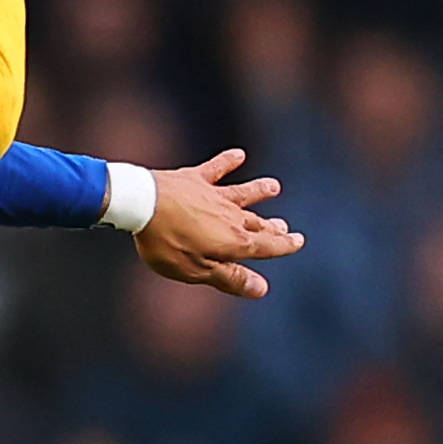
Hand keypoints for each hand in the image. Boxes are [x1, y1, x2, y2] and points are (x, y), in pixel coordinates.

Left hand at [133, 148, 301, 297]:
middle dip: (272, 226)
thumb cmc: (168, 243)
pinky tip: (239, 154)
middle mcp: (231, 216)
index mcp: (234, 242)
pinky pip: (216, 169)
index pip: (267, 246)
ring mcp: (214, 195)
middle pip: (257, 222)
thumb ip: (230, 278)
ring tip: (274, 186)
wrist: (143, 205)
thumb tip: (262, 289)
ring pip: (243, 193)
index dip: (284, 245)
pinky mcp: (194, 179)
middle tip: (285, 226)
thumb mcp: (198, 270)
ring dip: (259, 190)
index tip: (298, 241)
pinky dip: (228, 162)